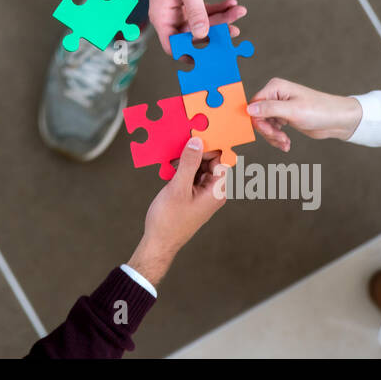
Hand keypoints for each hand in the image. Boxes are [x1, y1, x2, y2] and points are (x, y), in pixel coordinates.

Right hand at [48, 0, 246, 37]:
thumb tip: (201, 35)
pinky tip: (233, 4)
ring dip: (222, 19)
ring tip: (239, 12)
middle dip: (215, 33)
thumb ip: (195, 11)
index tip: (210, 57)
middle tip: (235, 31)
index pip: (173, 44)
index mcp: (162, 16)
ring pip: (204, 24)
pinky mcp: (190, 3)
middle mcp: (170, 16)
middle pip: (193, 35)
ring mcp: (180, 10)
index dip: (189, 53)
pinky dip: (221, 9)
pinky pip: (207, 12)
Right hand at [126, 138, 227, 287]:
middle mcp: (213, 192)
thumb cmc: (170, 220)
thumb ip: (188, 163)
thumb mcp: (178, 188)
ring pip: (200, 168)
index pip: (220, 160)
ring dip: (187, 161)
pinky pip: (192, 176)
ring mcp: (203, 193)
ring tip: (171, 160)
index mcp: (217, 191)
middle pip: (211, 162)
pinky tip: (170, 169)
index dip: (209, 148)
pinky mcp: (193, 195)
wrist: (159, 242)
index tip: (195, 136)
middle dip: (195, 153)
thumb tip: (197, 142)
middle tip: (178, 147)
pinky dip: (182, 170)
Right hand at [246, 77, 363, 151]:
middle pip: (258, 116)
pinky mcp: (285, 117)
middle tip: (280, 139)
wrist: (338, 120)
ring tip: (285, 143)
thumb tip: (248, 109)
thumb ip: (269, 109)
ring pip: (264, 125)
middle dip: (268, 131)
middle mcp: (275, 95)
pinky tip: (286, 144)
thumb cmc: (320, 111)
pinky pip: (273, 129)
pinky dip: (277, 138)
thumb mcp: (292, 111)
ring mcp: (280, 106)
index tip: (269, 132)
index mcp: (275, 87)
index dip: (258, 120)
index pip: (254, 105)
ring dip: (273, 136)